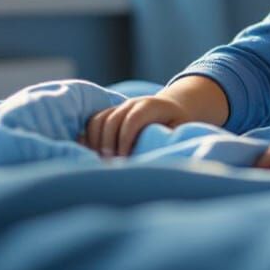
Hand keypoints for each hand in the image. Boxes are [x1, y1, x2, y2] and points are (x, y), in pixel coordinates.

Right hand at [79, 95, 193, 157]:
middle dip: (108, 144)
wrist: (172, 107)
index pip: (133, 119)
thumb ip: (169, 139)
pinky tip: (91, 154)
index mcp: (151, 106)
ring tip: (100, 162)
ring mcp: (119, 107)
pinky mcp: (110, 113)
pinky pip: (92, 122)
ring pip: (98, 120)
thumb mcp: (181, 128)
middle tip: (109, 166)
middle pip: (112, 120)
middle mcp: (132, 103)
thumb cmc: (178, 122)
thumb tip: (156, 157)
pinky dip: (89, 138)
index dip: (125, 139)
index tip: (123, 160)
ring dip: (95, 142)